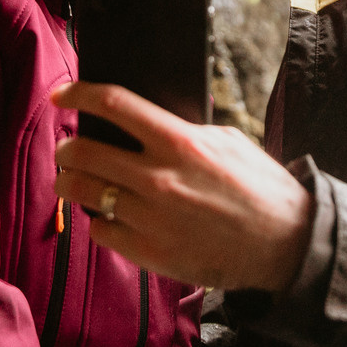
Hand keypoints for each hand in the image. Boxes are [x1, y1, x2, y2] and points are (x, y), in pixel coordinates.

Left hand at [51, 82, 314, 291]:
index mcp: (180, 142)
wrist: (285, 243)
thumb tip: (143, 124)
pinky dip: (100, 220)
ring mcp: (152, 218)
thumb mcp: (227, 142)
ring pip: (83, 192)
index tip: (61, 94)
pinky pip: (102, 229)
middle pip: (84, 152)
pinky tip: (109, 215)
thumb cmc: (260, 188)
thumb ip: (183, 131)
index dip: (78, 94)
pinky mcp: (151, 253)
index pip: (114, 104)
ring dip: (70, 182)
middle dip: (66, 147)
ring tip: (72, 180)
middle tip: (66, 148)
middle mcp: (159, 178)